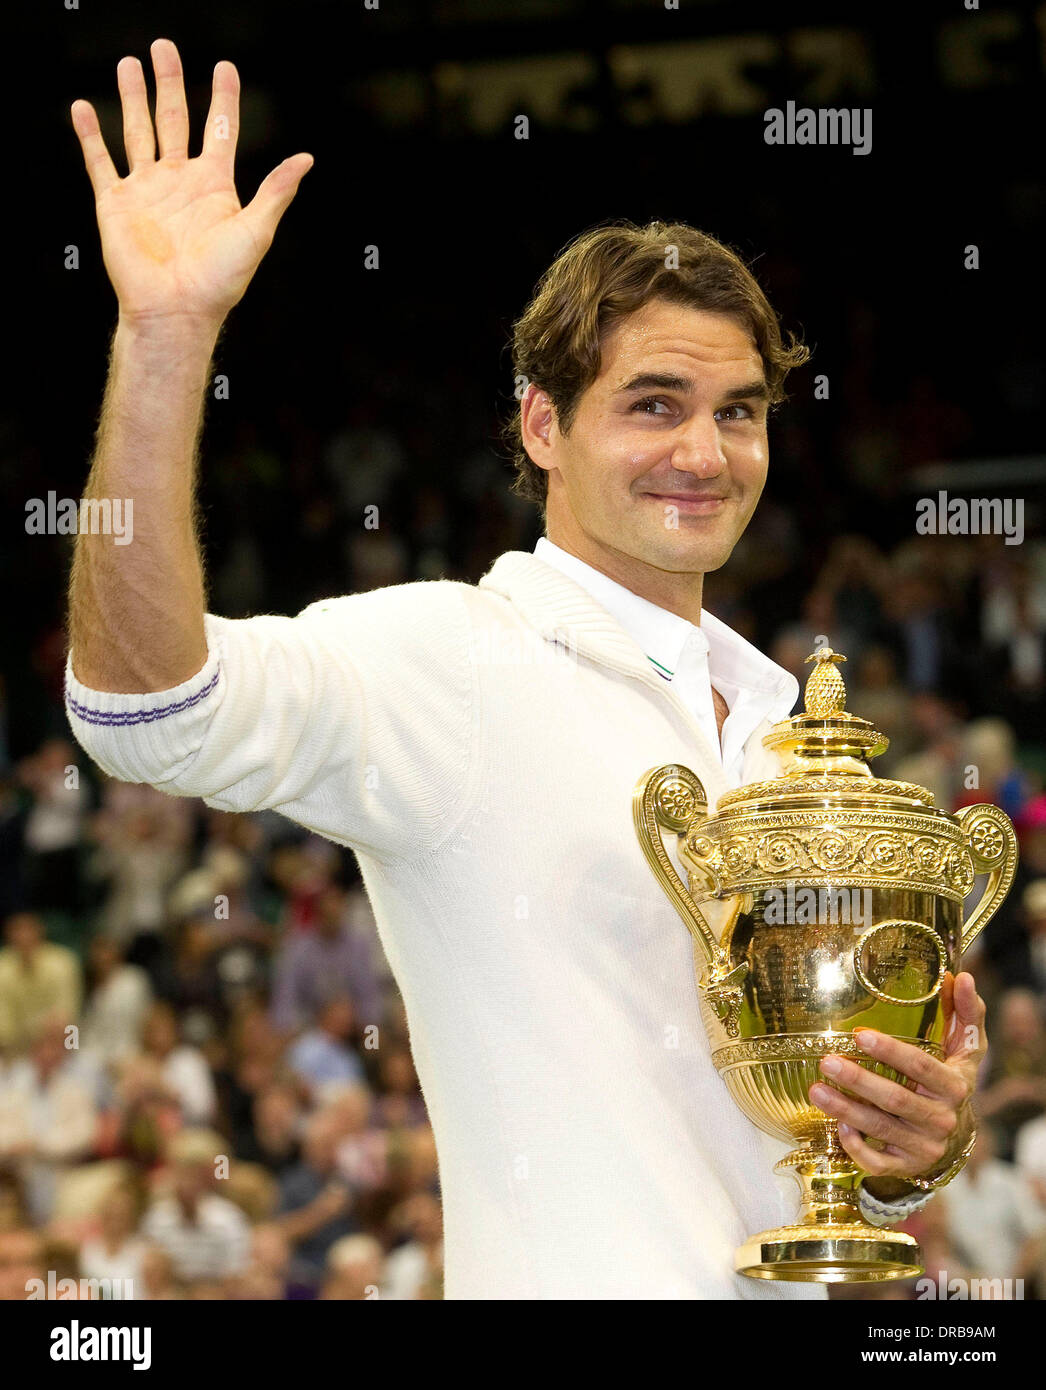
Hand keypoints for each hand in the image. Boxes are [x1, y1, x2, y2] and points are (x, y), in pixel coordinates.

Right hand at [70, 37, 312, 331]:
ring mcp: (146, 190)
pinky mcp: (115, 203)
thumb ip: (276, 191)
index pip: (220, 130)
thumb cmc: (219, 281)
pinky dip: (89, 134)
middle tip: (164, 46)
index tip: (225, 67)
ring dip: (133, 97)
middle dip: (170, 83)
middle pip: (175, 119)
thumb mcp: (256, 231)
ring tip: (129, 63)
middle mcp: (179, 182)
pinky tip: (83, 107)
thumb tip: (306, 159)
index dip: (223, 98)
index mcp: (214, 186)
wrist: (176, 311)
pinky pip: (99, 161)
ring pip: (137, 131)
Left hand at [809, 970, 984, 1185]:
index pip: (922, 1068)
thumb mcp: (966, 1048)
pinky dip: (856, 1147)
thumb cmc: (952, 1080)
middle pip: (896, 1100)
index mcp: (955, 1086)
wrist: (957, 1136)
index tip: (860, 1034)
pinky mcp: (906, 1165)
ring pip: (881, 1129)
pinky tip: (837, 1126)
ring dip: (845, 1110)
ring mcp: (923, 1146)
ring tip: (816, 1090)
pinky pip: (878, 1162)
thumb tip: (964, 976)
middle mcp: (941, 1119)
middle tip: (826, 1061)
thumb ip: (966, 1012)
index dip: (892, 1052)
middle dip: (859, 1081)